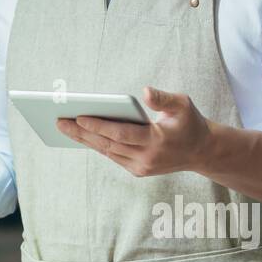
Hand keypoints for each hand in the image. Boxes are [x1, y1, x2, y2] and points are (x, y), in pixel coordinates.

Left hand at [56, 86, 215, 177]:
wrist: (201, 151)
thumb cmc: (189, 122)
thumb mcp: (183, 104)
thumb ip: (163, 98)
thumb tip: (144, 92)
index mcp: (156, 140)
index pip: (121, 133)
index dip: (98, 126)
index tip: (78, 117)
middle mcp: (147, 157)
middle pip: (107, 144)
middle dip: (82, 132)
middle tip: (59, 121)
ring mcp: (141, 167)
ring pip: (107, 151)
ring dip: (85, 139)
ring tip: (64, 127)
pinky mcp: (138, 170)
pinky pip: (112, 156)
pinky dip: (96, 145)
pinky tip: (80, 134)